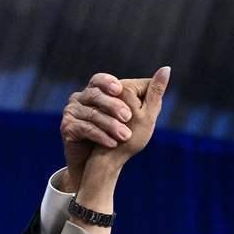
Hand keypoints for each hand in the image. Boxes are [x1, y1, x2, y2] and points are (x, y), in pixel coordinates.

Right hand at [60, 67, 170, 189]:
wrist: (96, 164)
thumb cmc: (121, 136)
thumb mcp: (141, 115)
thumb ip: (152, 93)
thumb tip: (167, 69)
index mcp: (96, 91)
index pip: (100, 80)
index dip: (108, 83)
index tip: (120, 89)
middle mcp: (81, 98)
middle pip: (95, 95)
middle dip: (112, 106)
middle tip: (128, 117)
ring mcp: (72, 112)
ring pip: (91, 114)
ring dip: (109, 125)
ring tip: (125, 136)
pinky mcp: (67, 127)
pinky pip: (83, 129)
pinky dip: (99, 136)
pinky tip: (112, 143)